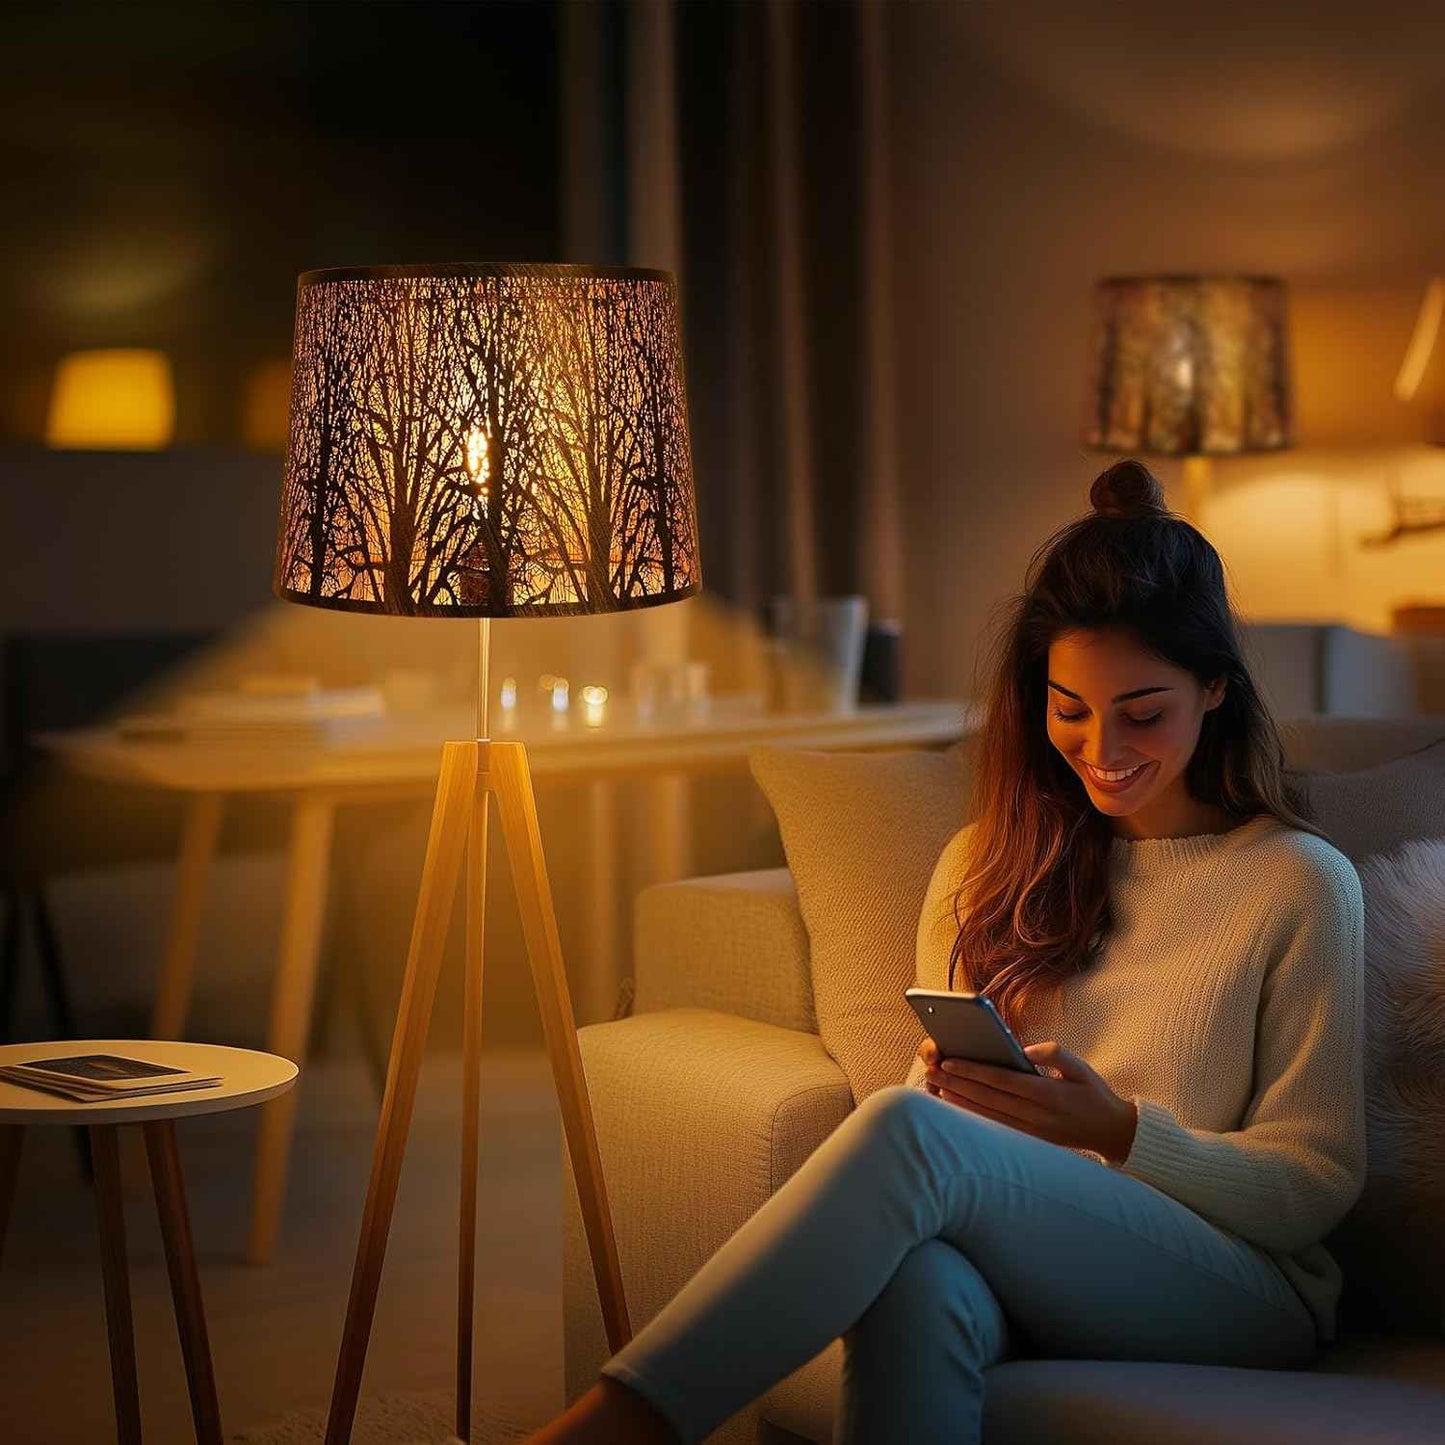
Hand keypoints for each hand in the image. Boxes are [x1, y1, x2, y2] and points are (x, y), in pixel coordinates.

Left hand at [922, 1039, 1138, 1163]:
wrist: (1113, 1132)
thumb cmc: (1094, 1094)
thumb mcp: (1081, 1066)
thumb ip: (1053, 1053)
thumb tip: (1023, 1050)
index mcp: (1048, 1095)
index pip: (1001, 1081)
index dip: (972, 1071)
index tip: (949, 1060)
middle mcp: (1037, 1116)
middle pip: (987, 1098)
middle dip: (957, 1083)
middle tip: (931, 1070)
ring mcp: (1032, 1132)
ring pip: (987, 1116)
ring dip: (959, 1101)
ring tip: (936, 1086)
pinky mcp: (1030, 1142)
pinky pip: (995, 1128)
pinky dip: (973, 1117)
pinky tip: (956, 1106)